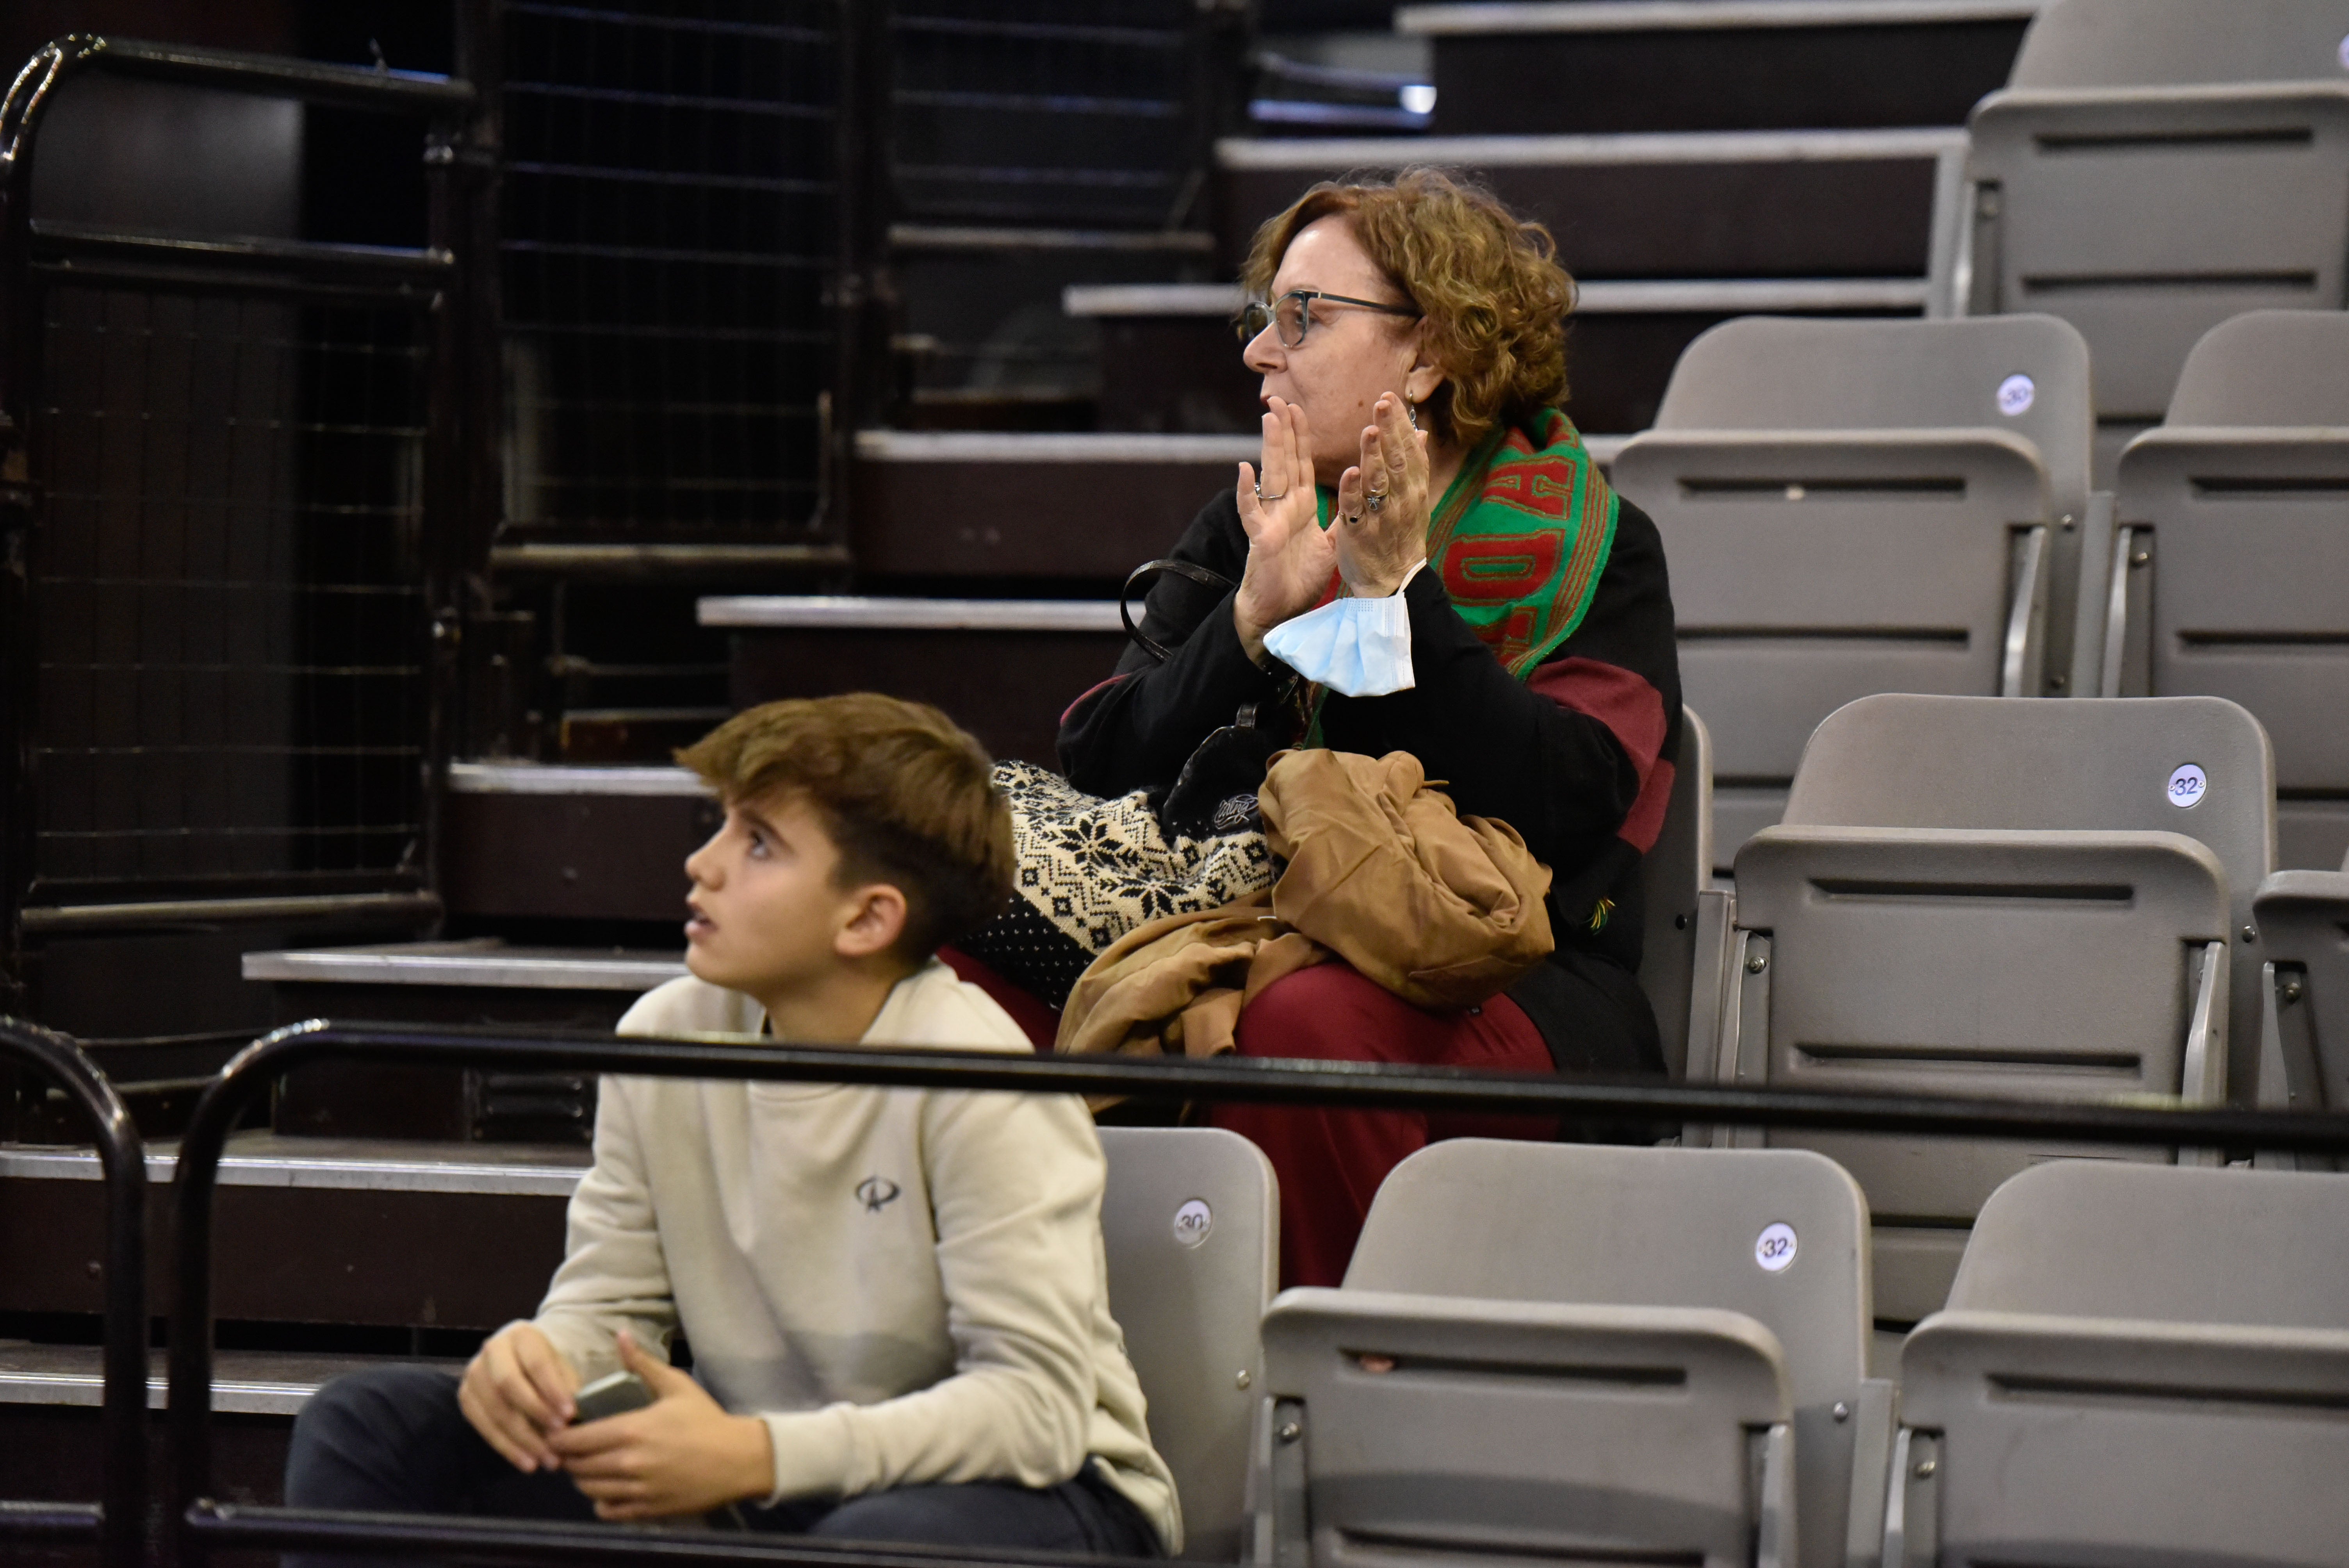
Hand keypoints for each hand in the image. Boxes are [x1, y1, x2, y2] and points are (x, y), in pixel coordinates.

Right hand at [458, 1322, 579, 1473]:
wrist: (519, 1362)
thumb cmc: (547, 1368)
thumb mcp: (562, 1368)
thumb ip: (567, 1388)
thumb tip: (573, 1418)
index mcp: (521, 1335)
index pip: (536, 1363)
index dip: (552, 1390)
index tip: (570, 1416)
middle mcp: (491, 1349)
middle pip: (508, 1384)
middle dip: (534, 1414)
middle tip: (558, 1440)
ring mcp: (473, 1374)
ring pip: (494, 1409)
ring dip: (521, 1439)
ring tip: (546, 1460)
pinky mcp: (465, 1398)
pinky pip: (483, 1427)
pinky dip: (506, 1447)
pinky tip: (526, 1462)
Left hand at [548, 1331, 774, 1520]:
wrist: (738, 1459)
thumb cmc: (705, 1419)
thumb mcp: (676, 1385)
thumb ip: (642, 1363)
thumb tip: (620, 1334)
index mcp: (631, 1429)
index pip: (574, 1440)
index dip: (560, 1437)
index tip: (561, 1431)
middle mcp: (628, 1463)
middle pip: (576, 1467)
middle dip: (568, 1457)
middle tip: (573, 1448)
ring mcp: (637, 1490)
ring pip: (588, 1490)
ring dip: (583, 1479)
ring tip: (590, 1466)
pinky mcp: (647, 1510)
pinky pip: (608, 1511)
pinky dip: (601, 1502)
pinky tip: (609, 1488)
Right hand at [1233, 397, 1337, 660]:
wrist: (1282, 610)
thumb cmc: (1300, 579)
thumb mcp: (1330, 544)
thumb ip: (1340, 519)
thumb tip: (1358, 498)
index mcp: (1302, 507)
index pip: (1302, 464)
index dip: (1300, 437)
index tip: (1298, 408)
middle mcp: (1285, 508)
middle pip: (1286, 461)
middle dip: (1284, 430)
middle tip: (1280, 399)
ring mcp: (1271, 521)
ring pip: (1270, 477)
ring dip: (1269, 448)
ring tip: (1269, 419)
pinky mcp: (1261, 539)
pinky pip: (1251, 512)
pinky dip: (1246, 492)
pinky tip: (1243, 470)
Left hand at [1332, 392, 1430, 597]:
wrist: (1393, 583)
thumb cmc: (1400, 537)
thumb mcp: (1415, 500)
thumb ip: (1415, 466)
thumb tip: (1421, 432)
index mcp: (1414, 490)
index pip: (1410, 451)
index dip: (1400, 424)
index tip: (1391, 398)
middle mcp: (1402, 501)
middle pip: (1397, 461)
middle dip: (1390, 431)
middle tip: (1382, 402)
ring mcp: (1382, 517)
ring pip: (1378, 481)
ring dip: (1375, 454)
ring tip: (1370, 429)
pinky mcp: (1360, 533)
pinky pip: (1356, 509)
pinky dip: (1353, 491)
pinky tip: (1350, 471)